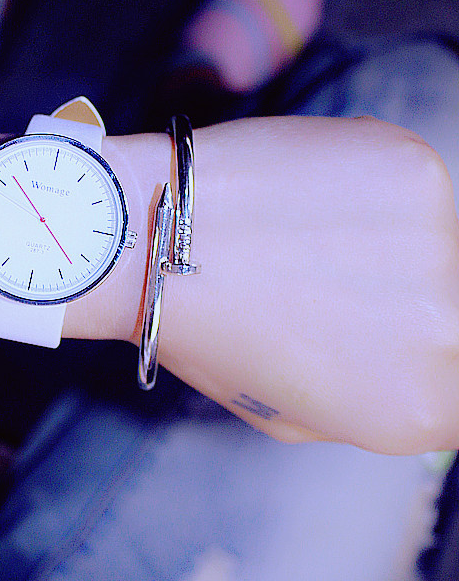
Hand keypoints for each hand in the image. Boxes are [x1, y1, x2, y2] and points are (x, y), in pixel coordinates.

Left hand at [84, 117, 458, 453]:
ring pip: (432, 241)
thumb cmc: (205, 330)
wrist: (150, 239)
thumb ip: (372, 398)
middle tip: (330, 280)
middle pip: (453, 309)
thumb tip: (420, 366)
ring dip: (381, 240)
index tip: (373, 327)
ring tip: (302, 237)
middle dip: (397, 296)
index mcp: (419, 408)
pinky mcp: (413, 168)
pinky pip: (409, 184)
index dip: (410, 352)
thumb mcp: (289, 412)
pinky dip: (365, 187)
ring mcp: (437, 242)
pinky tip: (302, 196)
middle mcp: (445, 332)